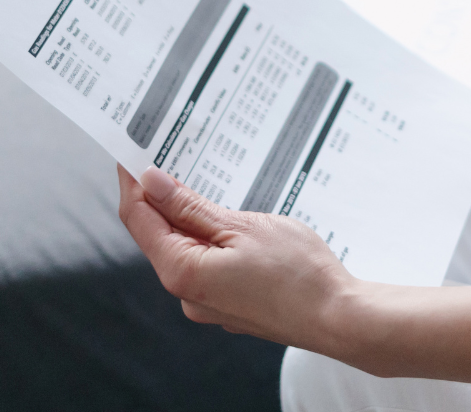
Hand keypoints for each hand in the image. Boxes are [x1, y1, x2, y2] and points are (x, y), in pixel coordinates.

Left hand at [117, 165, 354, 345]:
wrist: (338, 317)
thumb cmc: (297, 273)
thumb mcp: (242, 227)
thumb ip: (191, 207)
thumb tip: (152, 183)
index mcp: (182, 272)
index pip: (139, 220)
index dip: (132, 183)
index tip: (132, 152)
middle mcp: (188, 293)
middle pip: (158, 235)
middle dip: (159, 197)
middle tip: (168, 156)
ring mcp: (208, 303)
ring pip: (185, 249)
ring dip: (187, 217)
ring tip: (201, 182)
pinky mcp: (229, 305)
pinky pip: (206, 264)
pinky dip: (208, 238)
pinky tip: (227, 220)